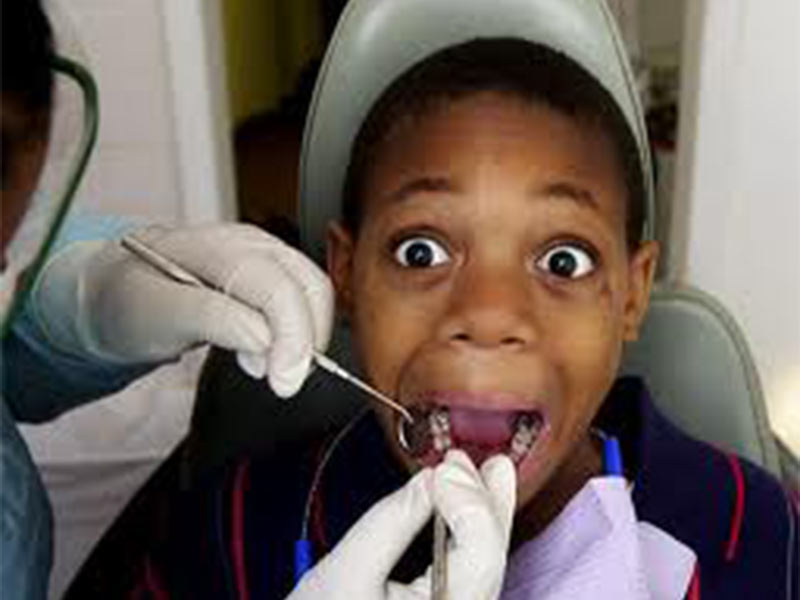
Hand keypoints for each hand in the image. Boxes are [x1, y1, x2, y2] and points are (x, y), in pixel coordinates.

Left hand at [34, 224, 333, 396]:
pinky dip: (300, 331)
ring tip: (269, 367)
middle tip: (283, 382)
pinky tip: (269, 351)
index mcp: (217, 248)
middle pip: (307, 285)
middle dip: (306, 339)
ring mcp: (263, 253)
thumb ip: (211, 319)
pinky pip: (303, 297)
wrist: (115, 291)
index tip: (283, 382)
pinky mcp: (270, 271)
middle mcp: (248, 243)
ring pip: (313, 292)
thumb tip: (265, 338)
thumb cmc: (132, 303)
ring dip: (306, 336)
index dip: (290, 337)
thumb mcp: (157, 316)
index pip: (275, 288)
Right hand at [288, 450, 515, 599]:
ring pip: (486, 567)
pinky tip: (472, 507)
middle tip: (481, 461)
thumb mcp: (347, 570)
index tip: (445, 468)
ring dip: (484, 515)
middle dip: (486, 503)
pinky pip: (472, 575)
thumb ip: (392, 520)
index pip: (480, 554)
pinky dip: (472, 536)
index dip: (470, 502)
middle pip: (490, 560)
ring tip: (487, 474)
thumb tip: (432, 478)